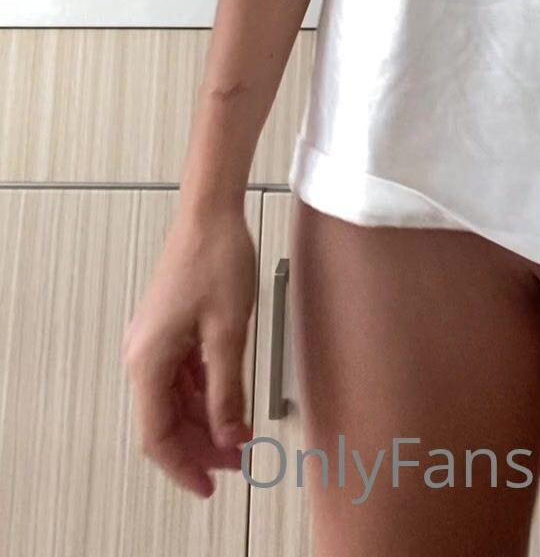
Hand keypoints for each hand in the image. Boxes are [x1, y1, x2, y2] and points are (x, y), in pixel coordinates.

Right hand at [122, 205, 256, 497]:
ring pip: (173, 400)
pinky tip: (227, 402)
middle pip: (164, 420)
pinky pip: (180, 376)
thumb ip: (227, 390)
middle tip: (237, 462)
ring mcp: (153, 342)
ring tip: (239, 437)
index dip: (183, 466)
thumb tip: (230, 438)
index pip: (156, 435)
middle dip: (199, 446)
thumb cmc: (215, 260)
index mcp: (148, 361)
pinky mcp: (167, 329)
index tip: (210, 485)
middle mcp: (142, 355)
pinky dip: (202, 395)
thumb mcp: (228, 332)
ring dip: (203, 422)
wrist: (210, 213)